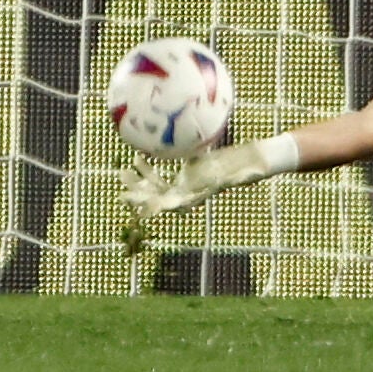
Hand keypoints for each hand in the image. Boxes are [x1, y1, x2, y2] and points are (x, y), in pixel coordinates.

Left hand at [126, 137, 274, 215]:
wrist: (250, 164)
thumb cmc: (249, 168)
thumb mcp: (245, 172)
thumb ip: (244, 175)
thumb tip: (252, 173)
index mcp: (199, 194)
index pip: (177, 205)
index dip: (161, 209)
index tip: (144, 213)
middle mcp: (189, 193)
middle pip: (160, 199)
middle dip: (141, 199)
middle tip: (121, 197)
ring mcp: (185, 186)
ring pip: (157, 188)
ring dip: (139, 183)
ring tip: (122, 173)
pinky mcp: (184, 176)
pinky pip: (162, 176)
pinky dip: (148, 170)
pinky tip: (137, 158)